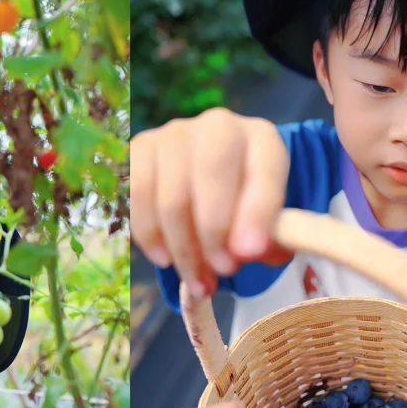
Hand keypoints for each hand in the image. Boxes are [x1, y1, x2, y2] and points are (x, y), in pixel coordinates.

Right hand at [130, 108, 292, 297]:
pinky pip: (138, 198)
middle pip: (211, 172)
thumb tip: (246, 251)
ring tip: (198, 280)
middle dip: (215, 232)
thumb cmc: (242, 212)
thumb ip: (268, 240)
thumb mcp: (266, 226)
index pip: (263, 169)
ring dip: (184, 249)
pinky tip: (165, 259)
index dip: (258, 212)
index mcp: (261, 140)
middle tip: (223, 271)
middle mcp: (218, 127)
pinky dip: (151, 237)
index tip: (250, 253)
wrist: (205, 189)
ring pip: (172, 197)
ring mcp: (174, 135)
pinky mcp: (140, 150)